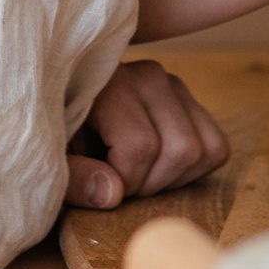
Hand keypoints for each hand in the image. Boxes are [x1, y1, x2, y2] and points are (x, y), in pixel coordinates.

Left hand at [63, 59, 230, 207]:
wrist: (64, 102)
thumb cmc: (57, 134)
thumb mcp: (52, 158)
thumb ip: (73, 177)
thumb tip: (113, 193)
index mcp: (109, 84)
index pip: (141, 146)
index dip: (125, 183)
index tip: (101, 185)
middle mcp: (147, 76)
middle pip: (180, 150)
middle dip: (151, 183)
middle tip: (121, 182)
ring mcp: (172, 84)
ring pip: (203, 149)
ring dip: (173, 178)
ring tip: (138, 174)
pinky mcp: (188, 99)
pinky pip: (216, 146)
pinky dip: (193, 170)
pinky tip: (158, 167)